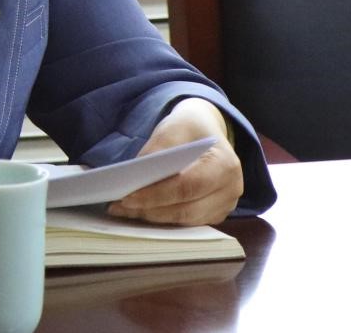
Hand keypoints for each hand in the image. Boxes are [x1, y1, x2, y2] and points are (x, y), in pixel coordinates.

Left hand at [107, 98, 242, 225]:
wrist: (205, 130)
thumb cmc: (189, 128)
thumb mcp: (172, 128)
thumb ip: (156, 151)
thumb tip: (135, 178)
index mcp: (225, 164)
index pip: (187, 186)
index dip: (156, 195)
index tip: (127, 198)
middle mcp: (231, 190)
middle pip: (186, 209)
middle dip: (149, 210)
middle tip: (119, 207)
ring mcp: (225, 205)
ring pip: (185, 220)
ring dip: (152, 217)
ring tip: (123, 211)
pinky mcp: (214, 214)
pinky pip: (186, 223)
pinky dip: (162, 219)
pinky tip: (139, 212)